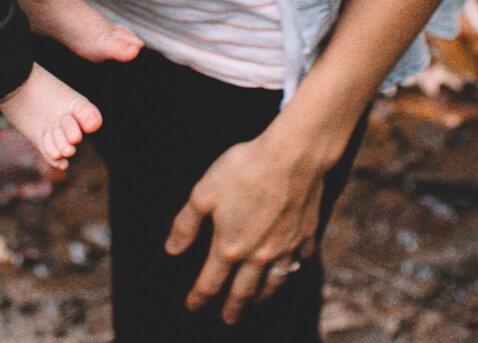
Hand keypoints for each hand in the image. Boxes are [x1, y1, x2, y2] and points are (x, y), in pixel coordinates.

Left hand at [168, 127, 332, 323]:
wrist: (291, 156)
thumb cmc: (244, 170)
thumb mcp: (203, 193)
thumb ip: (186, 224)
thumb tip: (171, 249)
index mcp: (229, 247)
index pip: (210, 282)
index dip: (199, 297)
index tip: (192, 306)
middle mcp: (258, 255)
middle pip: (243, 290)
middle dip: (233, 307)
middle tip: (228, 320)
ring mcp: (285, 247)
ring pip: (274, 282)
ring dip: (263, 295)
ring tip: (257, 301)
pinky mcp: (306, 234)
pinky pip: (299, 259)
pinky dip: (293, 267)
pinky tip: (291, 267)